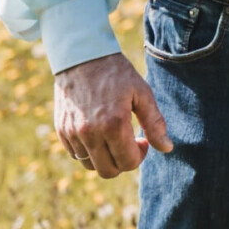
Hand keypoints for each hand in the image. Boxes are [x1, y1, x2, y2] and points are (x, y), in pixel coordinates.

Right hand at [54, 54, 171, 178]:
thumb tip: (167, 148)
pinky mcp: (61, 130)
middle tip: (130, 143)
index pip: (128, 163)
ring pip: (91, 166)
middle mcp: (90, 133)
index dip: (140, 156)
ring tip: (113, 138)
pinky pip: (76, 155)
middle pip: (108, 171)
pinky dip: (89, 151)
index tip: (142, 140)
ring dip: (105, 158)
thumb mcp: (142, 93)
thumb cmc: (116, 74)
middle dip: (123, 162)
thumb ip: (155, 123)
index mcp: (113, 124)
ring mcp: (72, 133)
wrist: (82, 56)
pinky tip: (98, 133)